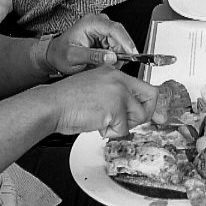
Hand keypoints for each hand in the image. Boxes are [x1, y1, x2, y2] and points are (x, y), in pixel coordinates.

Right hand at [43, 67, 158, 137]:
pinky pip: (123, 129)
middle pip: (152, 96)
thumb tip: (136, 110)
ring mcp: (118, 92)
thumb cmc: (67, 100)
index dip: (149, 102)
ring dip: (123, 125)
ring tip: (103, 121)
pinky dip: (110, 132)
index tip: (154, 113)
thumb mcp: (96, 90)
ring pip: (139, 116)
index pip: (144, 85)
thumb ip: (117, 96)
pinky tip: (96, 124)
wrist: (51, 105)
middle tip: (128, 121)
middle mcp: (119, 80)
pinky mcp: (115, 108)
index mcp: (114, 73)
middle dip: (144, 113)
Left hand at [47, 14, 138, 73]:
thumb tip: (112, 57)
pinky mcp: (106, 37)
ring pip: (121, 43)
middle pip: (120, 36)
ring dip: (117, 56)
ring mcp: (103, 29)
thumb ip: (93, 56)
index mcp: (90, 23)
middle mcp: (98, 23)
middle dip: (121, 52)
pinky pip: (117, 47)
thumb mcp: (74, 57)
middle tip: (114, 66)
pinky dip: (115, 57)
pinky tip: (104, 62)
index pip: (114, 29)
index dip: (125, 42)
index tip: (131, 54)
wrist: (55, 55)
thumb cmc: (61, 54)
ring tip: (103, 65)